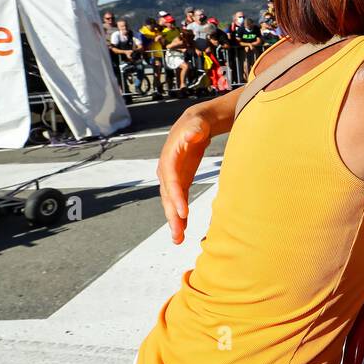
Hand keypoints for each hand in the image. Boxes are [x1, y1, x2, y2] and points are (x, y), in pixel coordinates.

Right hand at [157, 108, 211, 243]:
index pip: (171, 180)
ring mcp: (172, 178)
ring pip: (171, 203)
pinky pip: (178, 201)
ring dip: (174, 221)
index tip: (183, 212)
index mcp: (169, 158)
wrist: (195, 124)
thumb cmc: (196, 124)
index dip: (176, 196)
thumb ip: (195, 129)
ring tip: (178, 239)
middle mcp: (167, 171)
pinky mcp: (180, 182)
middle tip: (178, 235)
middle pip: (168, 196)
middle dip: (172, 216)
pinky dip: (180, 215)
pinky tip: (183, 229)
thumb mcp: (197, 124)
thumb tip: (192, 135)